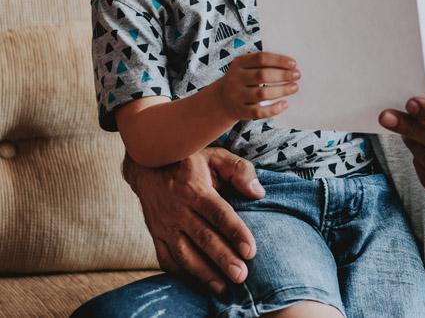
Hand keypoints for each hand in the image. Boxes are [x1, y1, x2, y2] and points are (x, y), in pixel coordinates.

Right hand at [123, 147, 263, 294]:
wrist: (147, 164)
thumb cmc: (189, 159)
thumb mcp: (215, 155)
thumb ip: (239, 170)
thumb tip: (258, 192)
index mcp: (196, 189)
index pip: (218, 214)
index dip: (235, 232)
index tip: (251, 251)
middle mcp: (179, 210)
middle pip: (203, 238)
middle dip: (223, 260)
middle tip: (242, 276)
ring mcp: (165, 225)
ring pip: (184, 254)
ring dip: (204, 274)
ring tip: (224, 289)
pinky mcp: (156, 236)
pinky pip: (167, 260)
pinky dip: (182, 276)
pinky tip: (199, 285)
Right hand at [218, 51, 299, 120]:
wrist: (222, 100)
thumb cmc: (244, 79)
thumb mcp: (247, 67)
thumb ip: (264, 64)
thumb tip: (290, 66)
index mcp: (239, 63)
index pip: (261, 58)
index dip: (279, 60)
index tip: (294, 64)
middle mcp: (235, 78)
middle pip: (262, 75)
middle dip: (283, 75)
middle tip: (297, 75)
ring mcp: (236, 96)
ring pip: (262, 94)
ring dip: (282, 90)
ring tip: (294, 87)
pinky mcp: (240, 112)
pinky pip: (259, 112)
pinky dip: (274, 109)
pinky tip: (285, 104)